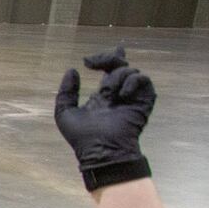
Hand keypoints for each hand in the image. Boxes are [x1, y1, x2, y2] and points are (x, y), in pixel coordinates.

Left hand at [54, 46, 155, 189]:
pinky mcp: (144, 101)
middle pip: (120, 65)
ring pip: (130, 71)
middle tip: (94, 63)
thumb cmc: (82, 137)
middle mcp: (118, 94)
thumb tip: (72, 70)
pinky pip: (143, 80)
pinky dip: (132, 81)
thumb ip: (66, 92)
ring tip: (107, 93)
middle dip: (109, 58)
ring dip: (115, 77)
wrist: (100, 150)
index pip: (109, 70)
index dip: (108, 58)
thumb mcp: (64, 112)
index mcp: (103, 96)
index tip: (90, 59)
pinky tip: (121, 94)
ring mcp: (132, 97)